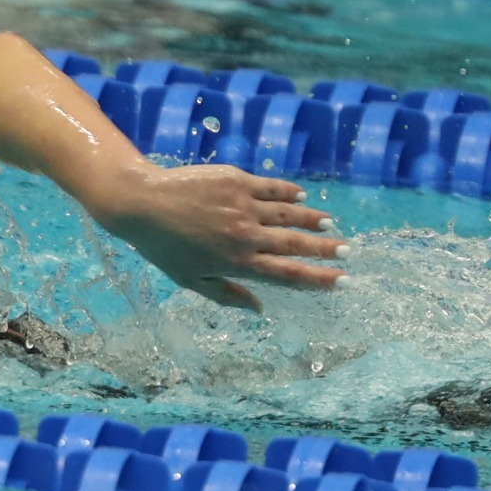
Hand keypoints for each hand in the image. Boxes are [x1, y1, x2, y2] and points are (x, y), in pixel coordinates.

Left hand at [92, 164, 346, 310]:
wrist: (142, 203)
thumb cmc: (163, 247)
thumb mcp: (192, 281)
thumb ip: (228, 295)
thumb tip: (259, 309)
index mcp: (237, 263)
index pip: (288, 274)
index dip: (318, 279)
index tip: (341, 281)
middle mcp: (246, 235)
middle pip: (296, 244)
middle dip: (326, 249)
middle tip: (348, 251)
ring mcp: (243, 205)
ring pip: (289, 213)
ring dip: (313, 219)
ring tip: (331, 224)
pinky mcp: (236, 181)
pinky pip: (271, 188)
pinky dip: (290, 193)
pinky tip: (302, 197)